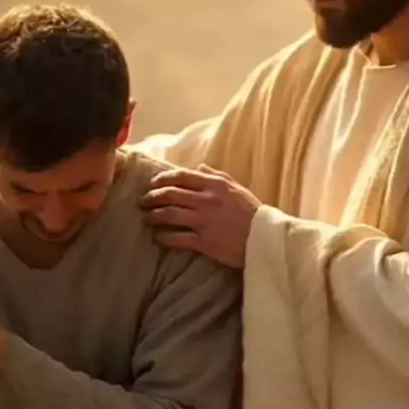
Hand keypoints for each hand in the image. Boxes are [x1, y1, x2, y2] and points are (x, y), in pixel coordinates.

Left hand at [140, 165, 260, 268]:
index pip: (181, 176)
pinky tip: (158, 237)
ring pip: (169, 214)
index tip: (152, 184)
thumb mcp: (237, 188)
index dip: (162, 179)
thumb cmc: (252, 212)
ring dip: (153, 216)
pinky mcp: (205, 242)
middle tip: (143, 202)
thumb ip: (216, 175)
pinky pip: (177, 238)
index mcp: (215, 184)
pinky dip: (164, 237)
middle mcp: (207, 200)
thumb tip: (199, 167)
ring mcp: (204, 221)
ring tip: (146, 218)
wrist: (265, 239)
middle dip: (152, 197)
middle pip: (170, 194)